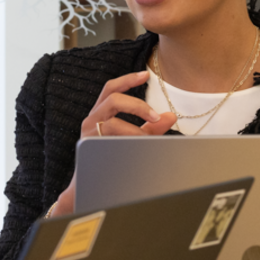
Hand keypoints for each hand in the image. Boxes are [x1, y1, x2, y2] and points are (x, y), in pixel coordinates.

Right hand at [48, 70, 175, 216]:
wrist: (89, 184)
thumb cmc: (110, 156)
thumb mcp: (132, 137)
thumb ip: (150, 127)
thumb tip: (170, 116)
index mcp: (100, 112)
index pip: (111, 89)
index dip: (127, 80)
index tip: (145, 75)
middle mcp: (92, 119)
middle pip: (112, 99)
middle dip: (137, 105)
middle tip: (156, 117)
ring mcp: (89, 134)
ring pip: (111, 122)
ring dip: (134, 129)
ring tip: (148, 138)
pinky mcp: (89, 149)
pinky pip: (109, 142)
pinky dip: (126, 144)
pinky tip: (136, 149)